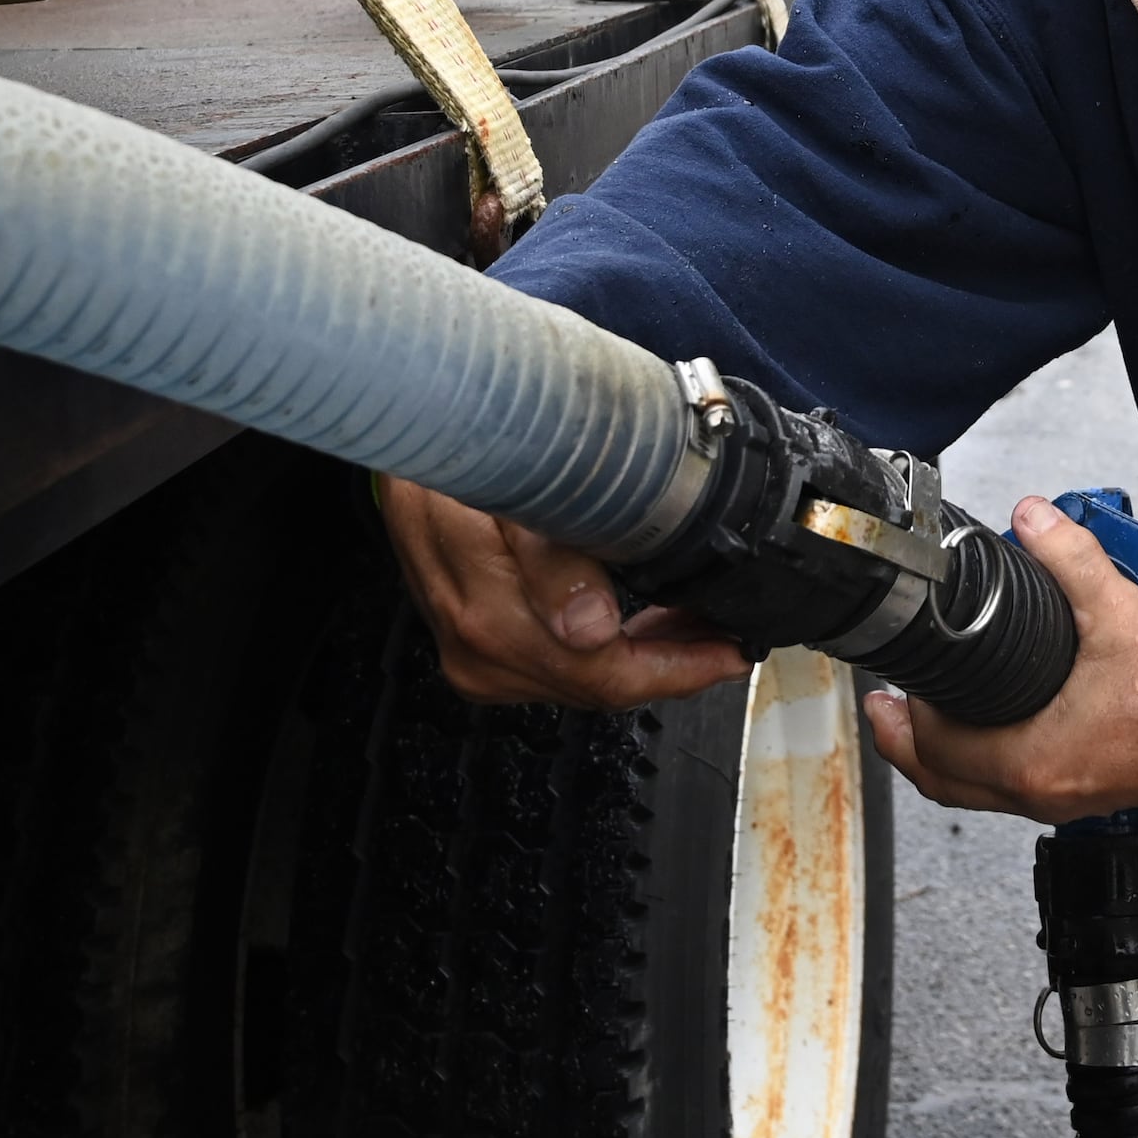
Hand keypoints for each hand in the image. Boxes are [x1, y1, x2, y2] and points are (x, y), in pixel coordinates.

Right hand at [372, 473, 752, 706]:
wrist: (409, 450)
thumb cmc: (467, 456)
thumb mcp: (517, 489)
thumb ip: (553, 559)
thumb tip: (590, 631)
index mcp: (489, 617)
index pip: (602, 673)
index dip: (675, 669)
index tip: (729, 650)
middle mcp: (478, 651)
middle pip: (599, 687)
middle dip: (672, 666)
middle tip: (727, 634)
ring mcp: (474, 658)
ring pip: (584, 684)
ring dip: (646, 659)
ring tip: (696, 624)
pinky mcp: (476, 654)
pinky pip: (560, 671)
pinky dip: (609, 653)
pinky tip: (644, 627)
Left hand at [865, 494, 1137, 821]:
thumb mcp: (1118, 611)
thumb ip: (1069, 558)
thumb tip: (1031, 519)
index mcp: (1033, 759)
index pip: (937, 749)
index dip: (904, 716)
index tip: (887, 686)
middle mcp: (1041, 790)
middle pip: (946, 783)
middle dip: (907, 745)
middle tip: (886, 709)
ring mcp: (1065, 797)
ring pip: (978, 791)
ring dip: (946, 755)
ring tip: (930, 712)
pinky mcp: (1088, 789)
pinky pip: (1013, 786)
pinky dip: (986, 761)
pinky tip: (992, 724)